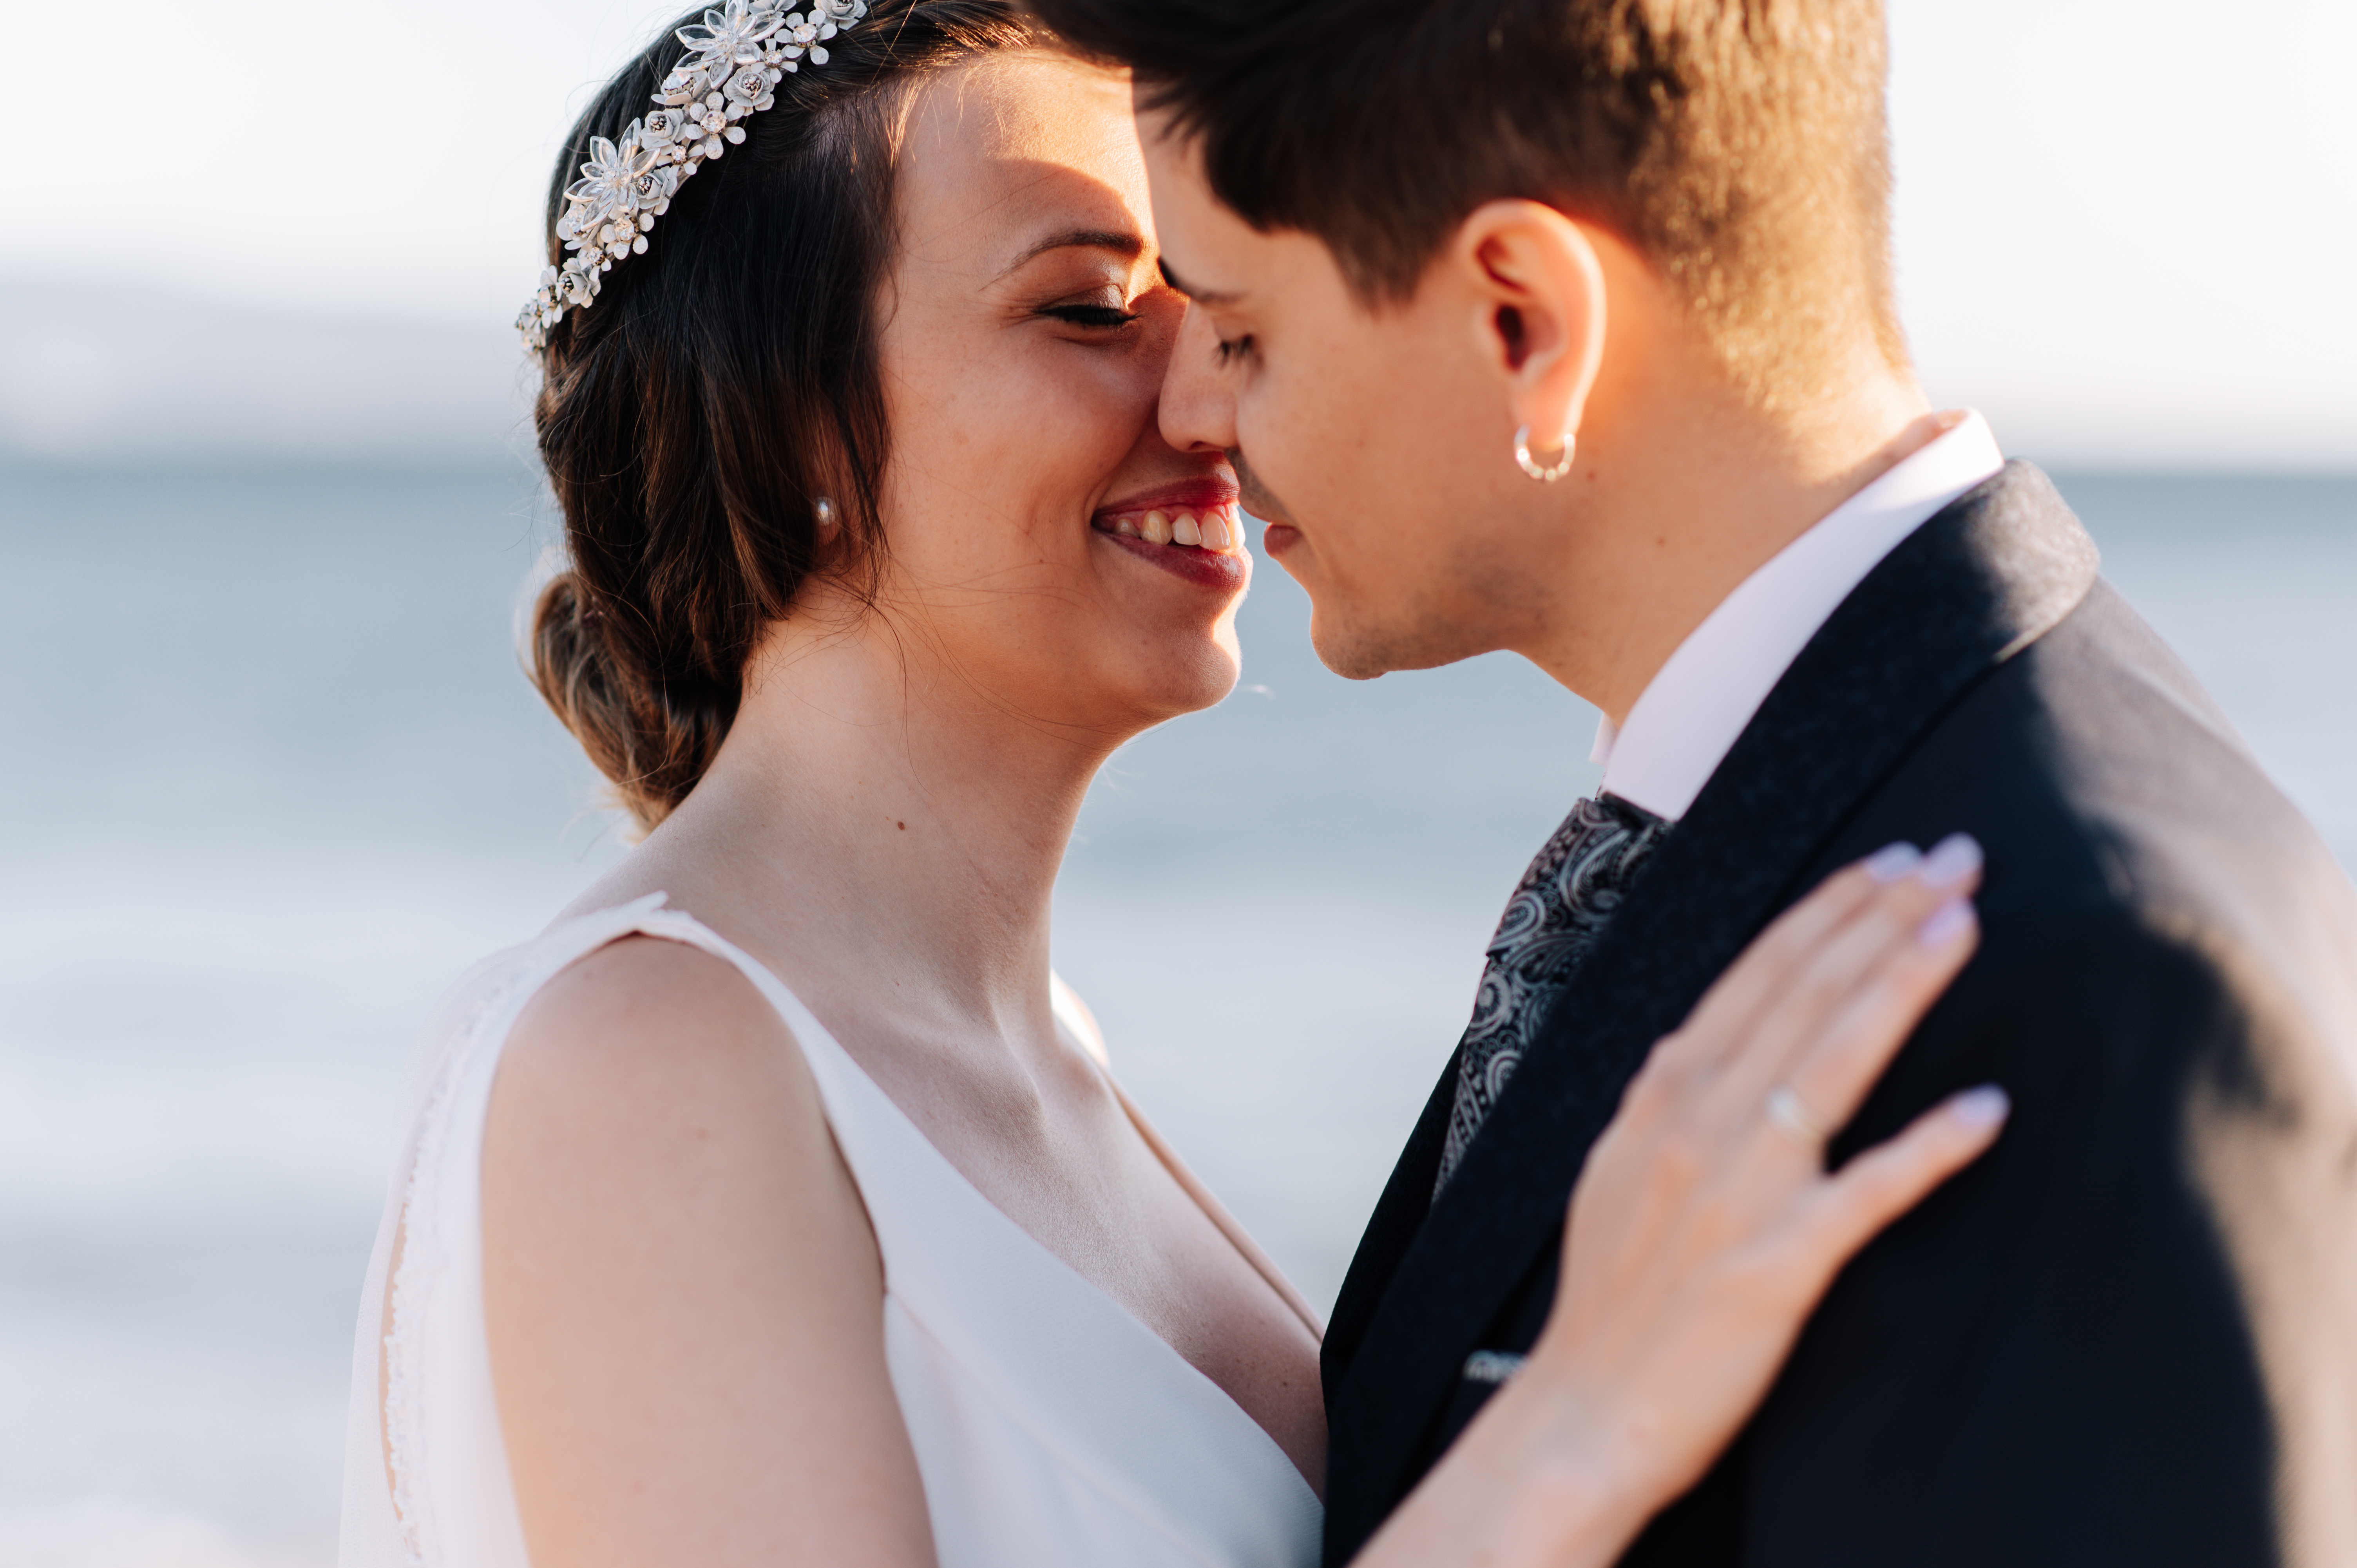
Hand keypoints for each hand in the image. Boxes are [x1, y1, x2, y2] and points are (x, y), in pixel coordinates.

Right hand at [1527, 834, 2005, 1533]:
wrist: (1582, 1414)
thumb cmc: (1610, 1298)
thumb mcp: (1615, 1170)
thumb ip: (1663, 1101)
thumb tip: (1698, 1042)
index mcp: (1660, 1098)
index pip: (1756, 977)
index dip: (1829, 912)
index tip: (1893, 862)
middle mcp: (1696, 1126)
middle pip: (1802, 997)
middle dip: (1881, 917)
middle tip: (1957, 856)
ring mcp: (1737, 1192)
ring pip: (1832, 1064)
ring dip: (1900, 985)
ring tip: (1963, 925)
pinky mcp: (1779, 1266)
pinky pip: (1869, 1194)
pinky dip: (1929, 1148)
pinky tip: (1989, 1108)